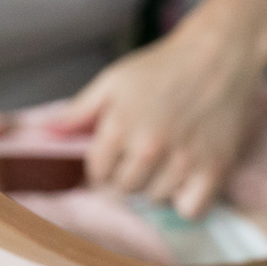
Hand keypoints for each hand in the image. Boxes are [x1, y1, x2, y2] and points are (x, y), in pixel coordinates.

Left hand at [50, 20, 266, 217]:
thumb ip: (80, 110)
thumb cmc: (164, 66)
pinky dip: (185, 203)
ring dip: (155, 188)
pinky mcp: (214, 169)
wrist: (220, 55)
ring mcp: (183, 161)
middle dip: (126, 178)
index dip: (102, 167)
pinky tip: (185, 184)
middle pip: (124, 190)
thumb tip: (46, 133)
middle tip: (139, 162)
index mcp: (120, 125)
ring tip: (164, 165)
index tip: (113, 160)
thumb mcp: (114, 79)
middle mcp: (149, 147)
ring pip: (155, 199)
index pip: (97, 173)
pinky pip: (190, 210)